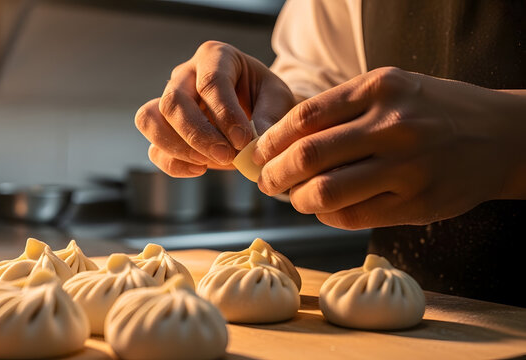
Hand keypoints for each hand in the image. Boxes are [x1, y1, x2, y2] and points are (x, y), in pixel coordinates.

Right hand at [135, 41, 294, 176]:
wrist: (255, 110)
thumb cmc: (266, 98)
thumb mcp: (278, 99)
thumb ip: (270, 117)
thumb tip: (256, 143)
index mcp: (215, 57)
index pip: (210, 81)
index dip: (224, 113)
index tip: (243, 140)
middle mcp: (185, 75)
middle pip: (173, 101)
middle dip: (198, 134)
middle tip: (227, 156)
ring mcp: (169, 101)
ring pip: (150, 120)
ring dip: (178, 148)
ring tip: (209, 163)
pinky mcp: (163, 129)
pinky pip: (154, 148)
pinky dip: (174, 163)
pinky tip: (201, 169)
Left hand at [254, 67, 525, 228]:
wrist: (502, 136)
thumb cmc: (433, 111)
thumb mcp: (391, 90)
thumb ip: (342, 109)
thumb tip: (283, 142)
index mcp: (380, 88)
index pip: (305, 117)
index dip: (272, 140)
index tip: (259, 152)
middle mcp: (393, 125)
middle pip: (308, 155)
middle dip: (275, 174)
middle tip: (266, 182)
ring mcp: (408, 167)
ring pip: (326, 192)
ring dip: (299, 200)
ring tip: (296, 198)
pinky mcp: (417, 203)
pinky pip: (354, 217)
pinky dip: (329, 216)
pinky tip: (327, 210)